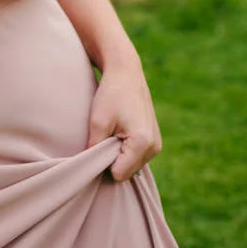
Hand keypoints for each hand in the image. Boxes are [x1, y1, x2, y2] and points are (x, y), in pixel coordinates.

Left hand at [86, 63, 162, 182]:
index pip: (119, 174)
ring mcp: (157, 144)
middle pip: (126, 172)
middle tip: (104, 136)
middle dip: (112, 160)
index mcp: (142, 143)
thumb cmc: (111, 95)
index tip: (96, 145)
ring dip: (119, 155)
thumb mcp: (97, 122)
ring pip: (131, 166)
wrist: (126, 73)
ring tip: (112, 132)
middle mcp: (154, 147)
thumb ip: (94, 148)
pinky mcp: (155, 140)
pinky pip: (136, 157)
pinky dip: (125, 150)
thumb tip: (89, 168)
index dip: (103, 164)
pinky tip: (119, 132)